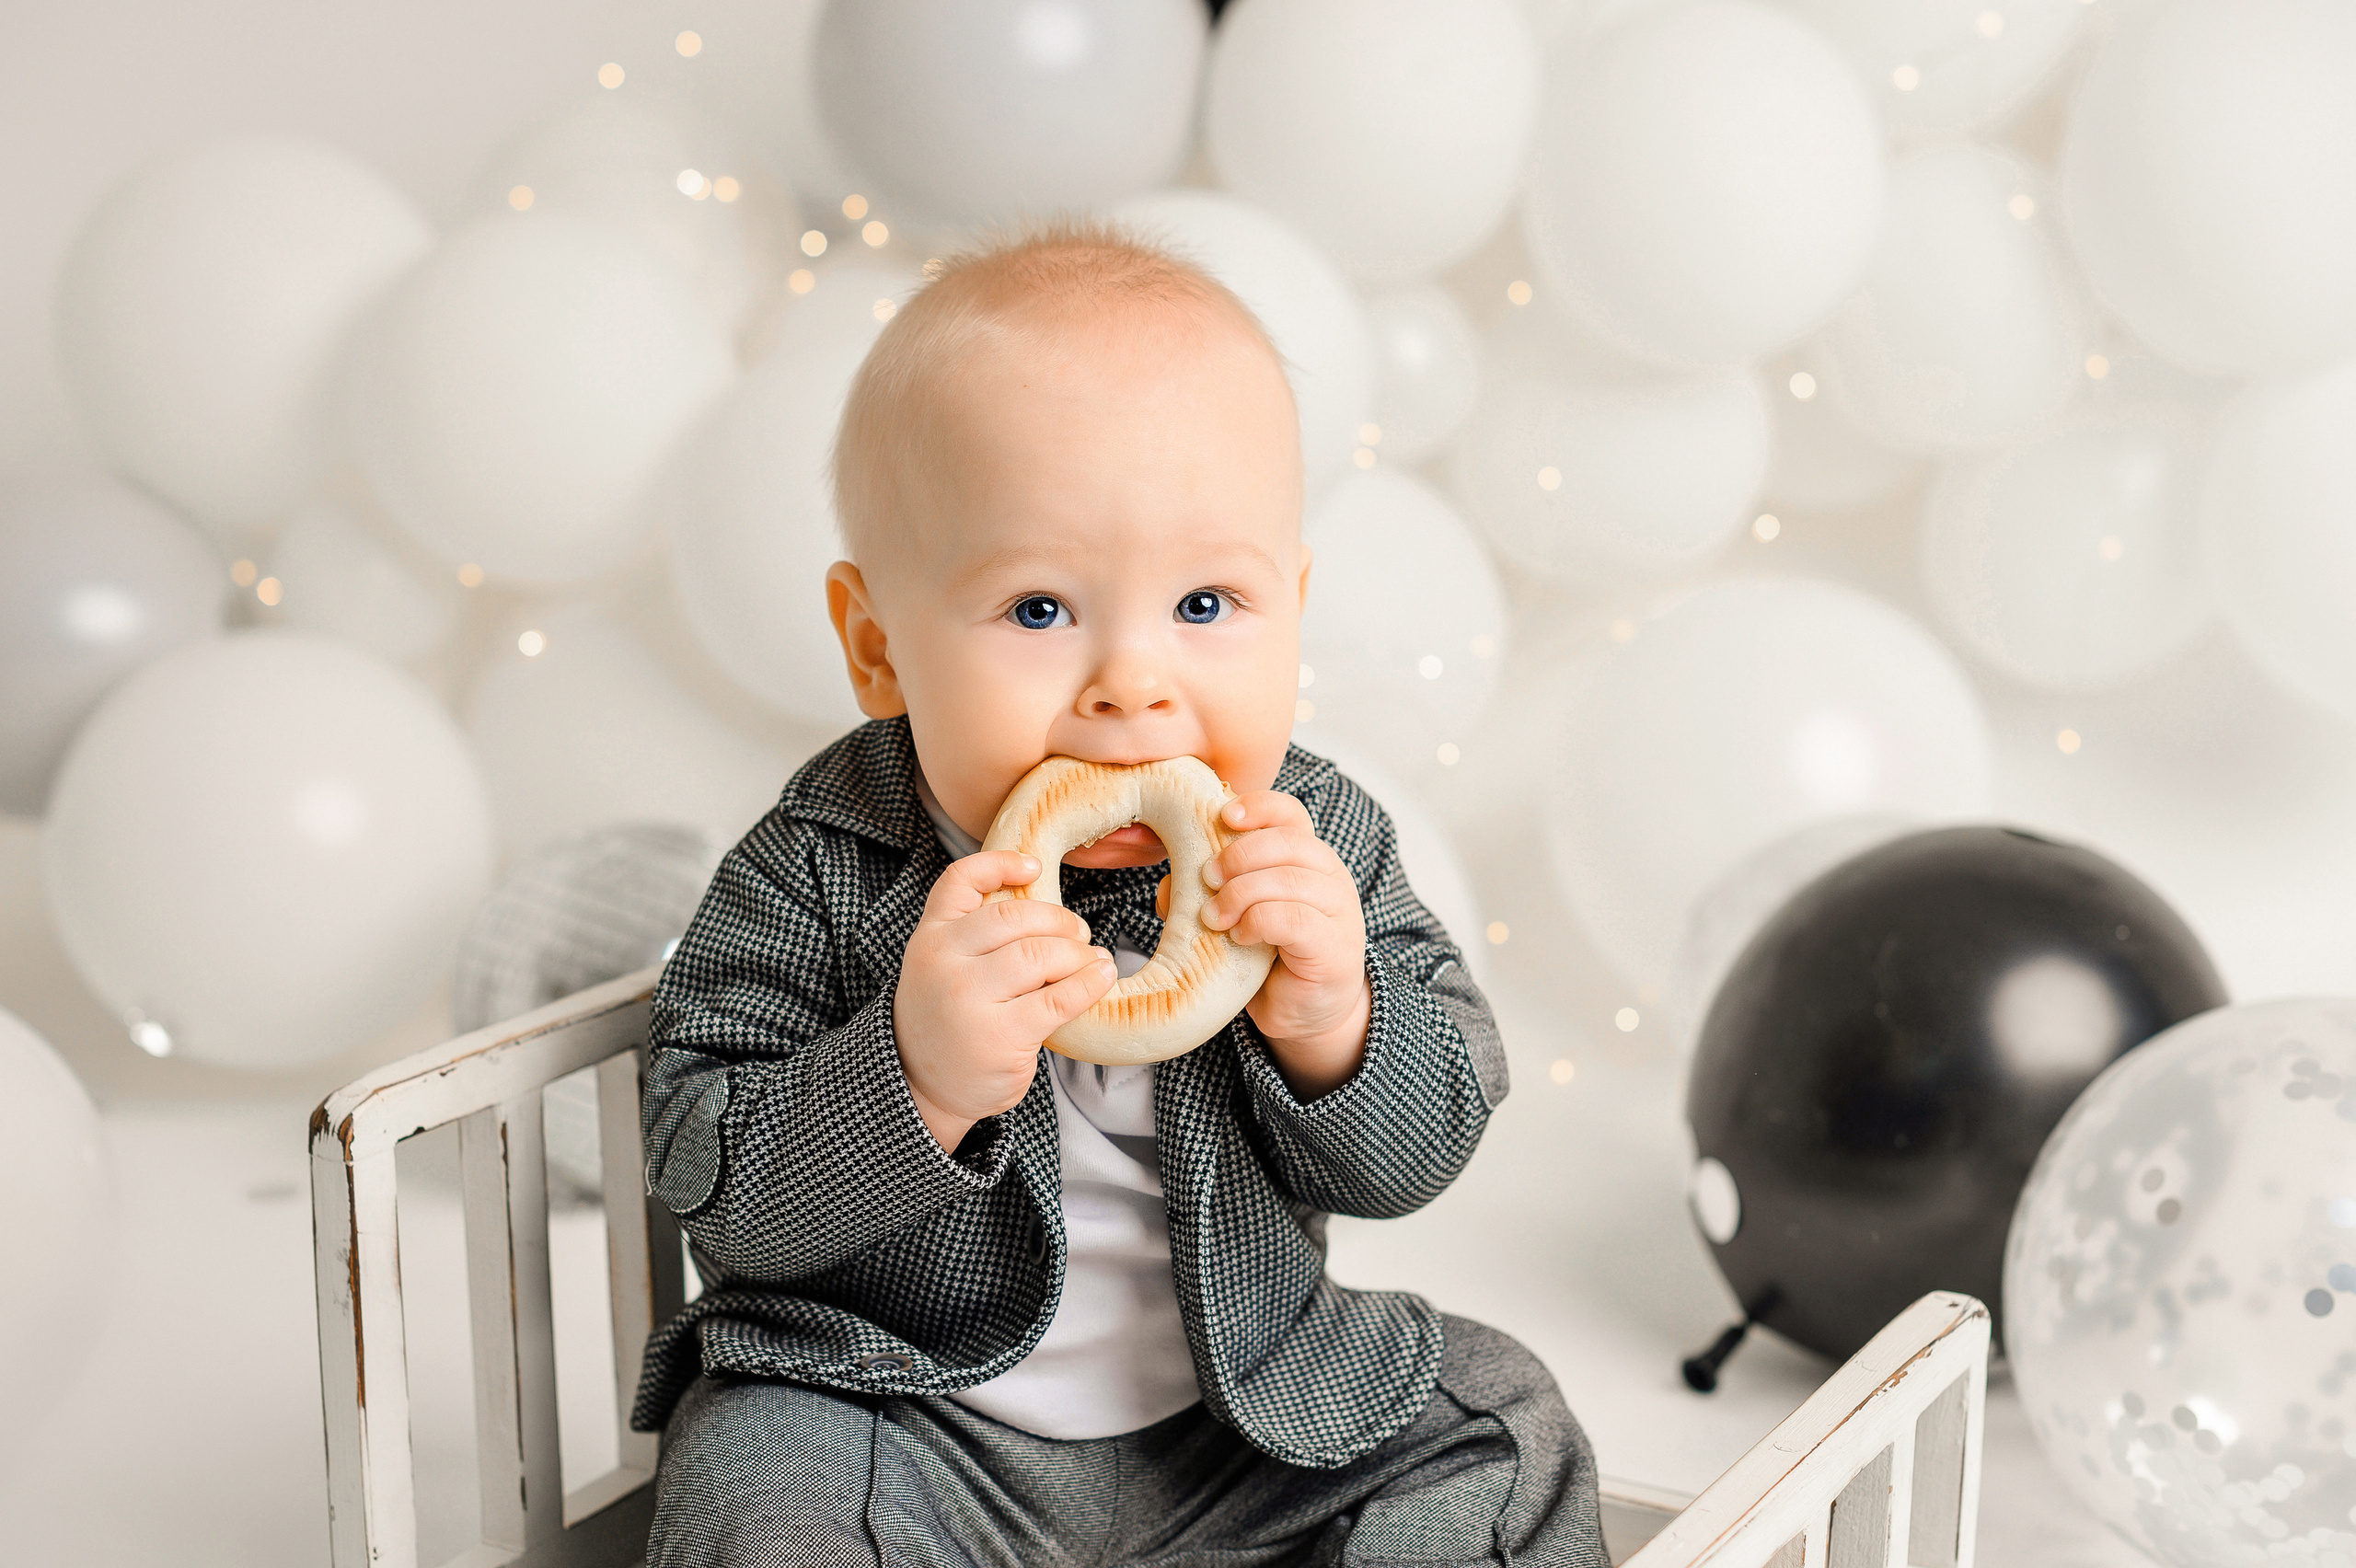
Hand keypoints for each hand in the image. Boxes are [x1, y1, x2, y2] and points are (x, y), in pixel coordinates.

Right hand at [894, 851, 1117, 1151]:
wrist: (921, 1085)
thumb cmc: (946, 1018)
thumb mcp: (940, 966)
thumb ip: (974, 936)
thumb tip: (1051, 914)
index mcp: (929, 938)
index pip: (959, 881)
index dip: (1000, 864)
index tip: (1035, 866)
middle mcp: (943, 962)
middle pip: (1014, 918)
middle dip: (1057, 920)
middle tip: (1079, 934)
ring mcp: (969, 1000)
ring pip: (1041, 955)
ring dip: (1079, 954)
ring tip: (1095, 960)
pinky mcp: (1001, 1035)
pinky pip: (1060, 998)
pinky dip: (1090, 984)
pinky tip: (1102, 978)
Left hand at [1190, 790, 1370, 1100]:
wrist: (1306, 1012)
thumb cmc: (1267, 957)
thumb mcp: (1232, 917)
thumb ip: (1203, 895)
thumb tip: (1168, 886)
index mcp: (1306, 858)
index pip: (1291, 814)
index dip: (1259, 807)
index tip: (1223, 817)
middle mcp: (1330, 877)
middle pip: (1289, 841)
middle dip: (1239, 855)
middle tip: (1207, 879)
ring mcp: (1338, 911)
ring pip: (1290, 879)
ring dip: (1242, 893)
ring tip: (1214, 918)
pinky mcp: (1334, 947)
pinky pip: (1294, 919)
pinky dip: (1258, 922)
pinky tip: (1240, 937)